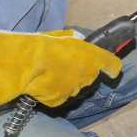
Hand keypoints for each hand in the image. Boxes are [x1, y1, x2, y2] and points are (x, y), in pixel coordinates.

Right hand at [0, 23, 121, 113]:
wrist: (23, 64)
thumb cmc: (40, 45)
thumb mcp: (60, 36)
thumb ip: (73, 41)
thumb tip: (75, 41)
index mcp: (92, 57)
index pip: (112, 65)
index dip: (112, 67)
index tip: (112, 69)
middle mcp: (87, 76)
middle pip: (89, 77)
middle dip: (80, 71)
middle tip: (63, 64)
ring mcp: (74, 90)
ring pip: (74, 87)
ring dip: (66, 82)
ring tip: (48, 72)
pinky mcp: (58, 100)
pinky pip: (59, 96)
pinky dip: (53, 91)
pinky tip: (41, 82)